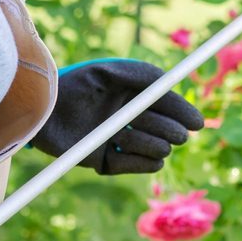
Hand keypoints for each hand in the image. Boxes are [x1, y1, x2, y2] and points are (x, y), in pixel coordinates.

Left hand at [32, 58, 204, 175]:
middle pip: (172, 132)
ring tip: (120, 133)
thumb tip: (175, 88)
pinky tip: (116, 148)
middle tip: (150, 124)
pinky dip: (135, 160)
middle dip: (167, 128)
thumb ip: (147, 77)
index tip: (197, 123)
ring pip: (160, 151)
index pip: (171, 107)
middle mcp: (131, 119)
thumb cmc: (76, 86)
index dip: (185, 113)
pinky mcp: (110, 162)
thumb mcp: (113, 73)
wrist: (44, 114)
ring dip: (145, 142)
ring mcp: (122, 142)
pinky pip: (143, 167)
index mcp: (133, 95)